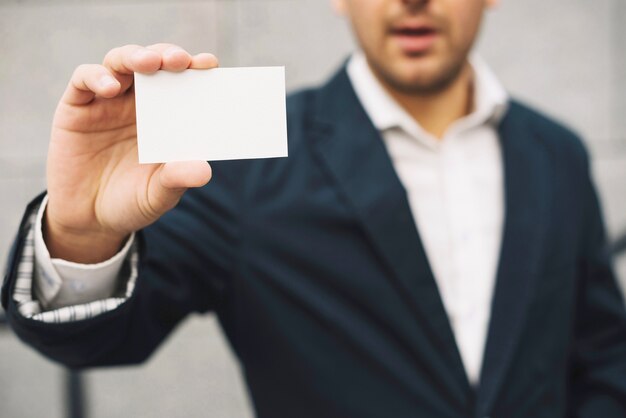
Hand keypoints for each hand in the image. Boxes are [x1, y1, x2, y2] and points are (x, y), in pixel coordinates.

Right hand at [44, 43, 217, 262]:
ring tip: (149, 63)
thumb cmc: (132, 202)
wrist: (89, 221)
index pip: (184, 82)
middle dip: (168, 55)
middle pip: (154, 63)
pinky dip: (97, 76)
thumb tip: (204, 170)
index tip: (210, 64)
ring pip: (121, 62)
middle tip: (180, 60)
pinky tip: (111, 88)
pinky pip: (84, 79)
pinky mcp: (76, 107)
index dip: (196, 68)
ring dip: (136, 56)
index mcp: (167, 117)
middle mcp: (139, 102)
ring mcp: (107, 101)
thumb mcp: (158, 195)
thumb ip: (178, 180)